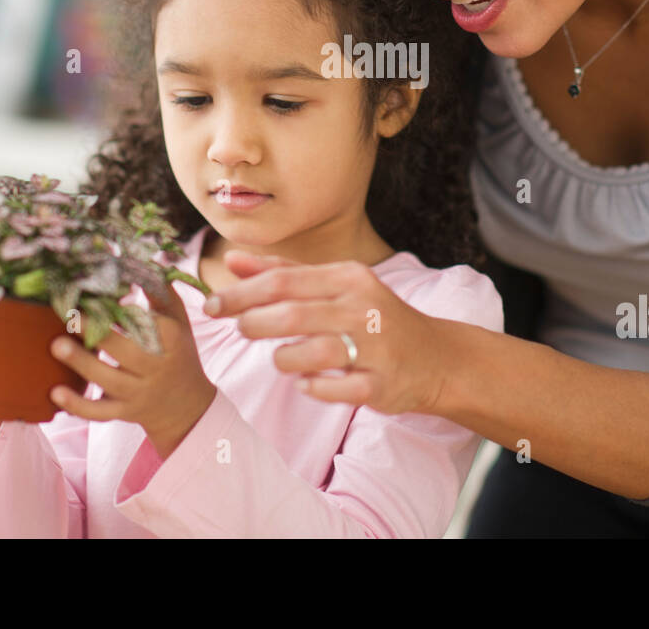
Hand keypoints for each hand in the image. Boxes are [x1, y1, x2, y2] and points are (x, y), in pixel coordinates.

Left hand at [48, 287, 216, 457]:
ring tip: (57, 346)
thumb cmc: (178, 352)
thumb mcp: (179, 321)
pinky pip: (99, 413)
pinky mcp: (123, 412)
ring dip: (82, 364)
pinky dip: (77, 406)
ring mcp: (139, 393)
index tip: (99, 295)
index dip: (124, 312)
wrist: (187, 405)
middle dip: (99, 335)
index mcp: (171, 341)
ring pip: (109, 381)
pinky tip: (54, 392)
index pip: (148, 324)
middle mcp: (156, 368)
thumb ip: (161, 292)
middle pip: (128, 353)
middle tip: (70, 316)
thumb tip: (145, 259)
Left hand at [203, 252, 446, 416]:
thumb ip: (284, 272)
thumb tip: (233, 259)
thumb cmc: (373, 317)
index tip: (211, 305)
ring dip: (284, 359)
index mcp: (349, 278)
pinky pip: (336, 390)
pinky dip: (313, 388)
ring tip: (280, 358)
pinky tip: (306, 383)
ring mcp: (375, 348)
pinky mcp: (381, 384)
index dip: (241, 293)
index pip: (284, 280)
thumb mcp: (336, 285)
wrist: (436, 357)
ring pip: (311, 354)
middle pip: (293, 314)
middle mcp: (362, 308)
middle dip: (254, 323)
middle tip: (239, 330)